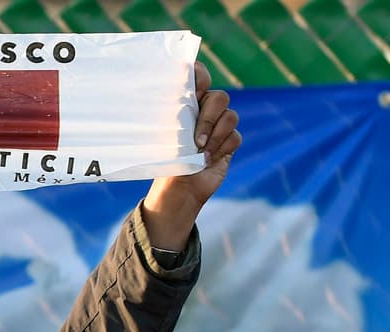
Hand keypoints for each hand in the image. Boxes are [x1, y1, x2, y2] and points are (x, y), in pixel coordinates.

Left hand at [141, 61, 241, 250]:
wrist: (176, 190)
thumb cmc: (163, 163)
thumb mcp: (163, 137)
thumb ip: (169, 117)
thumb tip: (161, 96)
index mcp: (185, 104)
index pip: (198, 75)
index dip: (200, 76)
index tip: (196, 90)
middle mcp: (203, 111)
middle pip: (219, 97)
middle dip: (208, 118)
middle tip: (195, 140)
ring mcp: (218, 126)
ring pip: (230, 116)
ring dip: (215, 136)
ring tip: (200, 153)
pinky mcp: (228, 142)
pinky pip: (235, 136)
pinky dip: (222, 148)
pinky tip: (208, 160)